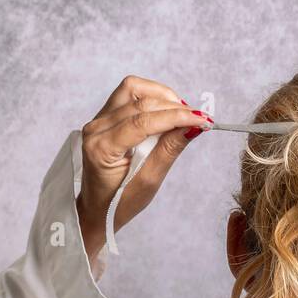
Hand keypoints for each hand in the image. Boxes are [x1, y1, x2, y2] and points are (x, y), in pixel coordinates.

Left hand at [76, 75, 213, 260]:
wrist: (98, 208)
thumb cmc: (121, 201)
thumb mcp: (149, 181)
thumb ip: (169, 150)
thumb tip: (192, 126)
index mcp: (102, 149)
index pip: (143, 121)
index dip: (175, 117)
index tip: (202, 120)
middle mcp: (96, 128)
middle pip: (139, 101)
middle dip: (173, 107)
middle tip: (199, 119)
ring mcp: (97, 119)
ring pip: (133, 89)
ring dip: (161, 96)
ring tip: (182, 113)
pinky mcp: (104, 116)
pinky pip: (128, 94)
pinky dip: (151, 97)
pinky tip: (166, 110)